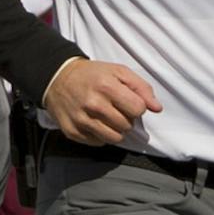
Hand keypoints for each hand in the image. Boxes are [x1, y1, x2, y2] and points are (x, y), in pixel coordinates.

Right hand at [43, 58, 162, 144]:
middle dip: (125, 118)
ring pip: (115, 138)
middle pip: (127, 125)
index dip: (136, 106)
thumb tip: (157, 108)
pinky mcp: (72, 131)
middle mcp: (93, 104)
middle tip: (114, 108)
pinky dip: (99, 135)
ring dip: (115, 130)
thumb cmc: (91, 75)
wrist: (57, 78)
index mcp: (106, 86)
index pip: (138, 109)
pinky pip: (98, 142)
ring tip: (106, 117)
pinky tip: (93, 122)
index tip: (127, 101)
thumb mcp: (118, 72)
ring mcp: (81, 120)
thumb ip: (142, 88)